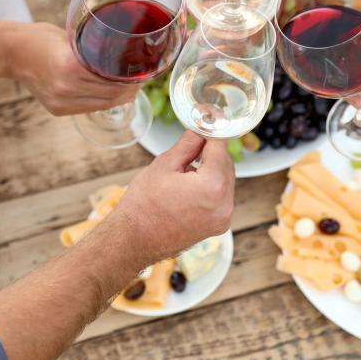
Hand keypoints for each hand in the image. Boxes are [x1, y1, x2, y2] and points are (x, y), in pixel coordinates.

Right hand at [3, 22, 137, 115]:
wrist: (12, 52)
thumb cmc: (42, 38)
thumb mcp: (72, 38)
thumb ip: (93, 50)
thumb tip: (121, 57)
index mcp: (70, 66)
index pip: (111, 79)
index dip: (131, 79)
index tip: (144, 73)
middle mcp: (66, 87)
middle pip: (110, 95)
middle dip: (130, 89)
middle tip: (141, 80)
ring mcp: (61, 101)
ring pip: (101, 104)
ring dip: (119, 98)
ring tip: (131, 88)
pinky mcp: (57, 109)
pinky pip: (88, 108)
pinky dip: (103, 102)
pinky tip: (113, 95)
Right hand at [114, 132, 234, 262]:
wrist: (133, 240)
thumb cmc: (143, 205)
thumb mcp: (164, 165)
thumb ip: (188, 144)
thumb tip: (200, 128)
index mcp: (213, 186)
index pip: (220, 147)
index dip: (212, 130)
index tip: (207, 119)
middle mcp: (224, 204)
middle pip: (226, 164)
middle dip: (211, 151)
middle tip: (192, 142)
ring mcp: (223, 218)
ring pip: (226, 180)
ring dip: (212, 168)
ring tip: (186, 168)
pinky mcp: (218, 226)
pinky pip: (221, 197)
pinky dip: (211, 186)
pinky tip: (190, 184)